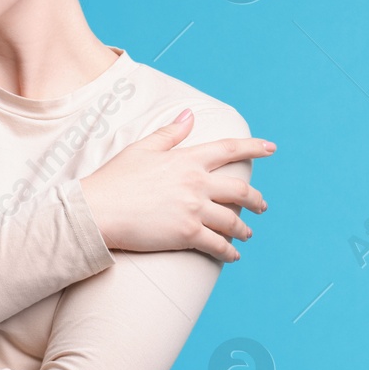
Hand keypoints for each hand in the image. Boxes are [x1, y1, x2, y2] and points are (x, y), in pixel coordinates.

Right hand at [79, 109, 274, 262]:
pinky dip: (229, 251)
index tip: (271, 149)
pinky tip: (233, 255)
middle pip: (241, 191)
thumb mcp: (140, 149)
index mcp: (187, 159)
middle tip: (262, 206)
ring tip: (246, 233)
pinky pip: (219, 245)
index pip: (229, 149)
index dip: (254, 148)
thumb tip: (189, 114)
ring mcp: (194, 209)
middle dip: (256, 200)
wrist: (96, 211)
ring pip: (233, 221)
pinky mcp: (187, 233)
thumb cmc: (113, 179)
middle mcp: (196, 183)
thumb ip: (169, 133)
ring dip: (244, 229)